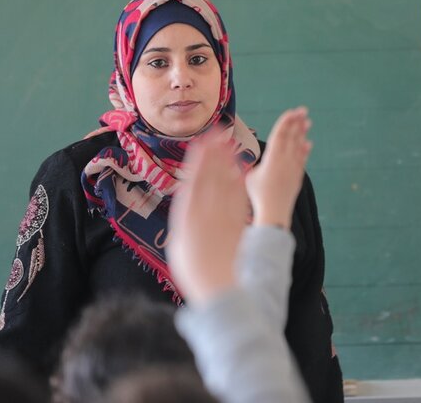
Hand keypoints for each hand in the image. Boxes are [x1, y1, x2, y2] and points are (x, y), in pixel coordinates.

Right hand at [167, 133, 249, 305]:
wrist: (217, 288)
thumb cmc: (194, 269)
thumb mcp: (179, 242)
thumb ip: (184, 220)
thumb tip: (188, 199)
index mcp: (186, 217)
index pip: (194, 180)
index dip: (199, 159)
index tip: (203, 142)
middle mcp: (204, 213)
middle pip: (210, 176)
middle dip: (214, 153)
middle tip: (218, 132)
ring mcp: (222, 217)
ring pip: (225, 184)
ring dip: (228, 162)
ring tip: (230, 143)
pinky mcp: (237, 224)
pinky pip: (238, 198)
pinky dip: (239, 182)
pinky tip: (241, 168)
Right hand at [246, 107, 311, 230]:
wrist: (274, 210)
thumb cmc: (258, 194)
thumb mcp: (250, 176)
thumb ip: (255, 164)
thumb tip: (248, 157)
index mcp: (273, 157)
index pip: (280, 135)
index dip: (285, 122)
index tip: (291, 112)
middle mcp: (285, 160)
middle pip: (292, 137)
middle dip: (297, 122)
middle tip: (303, 110)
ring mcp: (293, 167)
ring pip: (299, 146)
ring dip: (302, 133)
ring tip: (308, 122)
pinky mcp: (297, 176)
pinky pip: (302, 159)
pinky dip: (304, 150)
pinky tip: (308, 144)